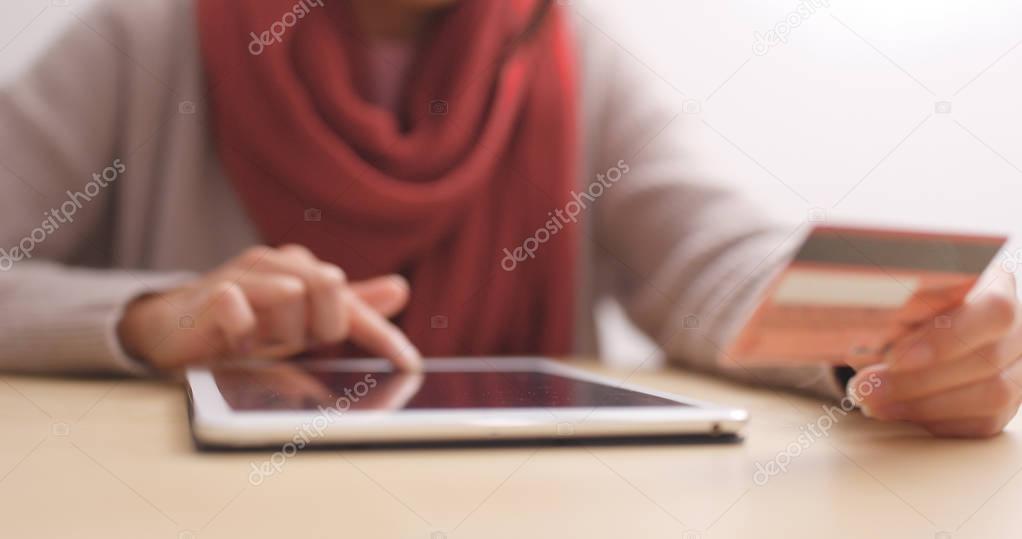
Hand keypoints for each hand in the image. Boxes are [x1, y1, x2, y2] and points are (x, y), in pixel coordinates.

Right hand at [117, 245, 421, 370]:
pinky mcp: (210, 291)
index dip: (382, 333)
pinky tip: (235, 342)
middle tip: (292, 341)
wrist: (175, 328)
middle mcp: (278, 264)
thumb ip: (349, 306)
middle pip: (330, 286)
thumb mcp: (303, 321)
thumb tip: (400, 288)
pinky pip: (239, 304)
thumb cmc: (247, 322)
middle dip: (320, 326)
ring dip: (281, 332)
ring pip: (292, 294)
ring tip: (259, 342)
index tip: (409, 365)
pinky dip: (244, 330)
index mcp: (304, 269)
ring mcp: (242, 272)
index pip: (353, 300)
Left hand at [850, 268, 1021, 437]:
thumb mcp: (906, 297)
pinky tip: (896, 411)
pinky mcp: (1006, 408)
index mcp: (1000, 291)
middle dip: (918, 380)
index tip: (894, 357)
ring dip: (922, 404)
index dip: (946, 338)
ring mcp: (1019, 373)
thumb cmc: (913, 307)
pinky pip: (981, 423)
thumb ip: (906, 307)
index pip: (993, 312)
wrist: (923, 332)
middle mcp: (1021, 333)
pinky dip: (935, 420)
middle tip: (865, 386)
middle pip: (986, 361)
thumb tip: (887, 325)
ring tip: (872, 402)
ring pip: (990, 398)